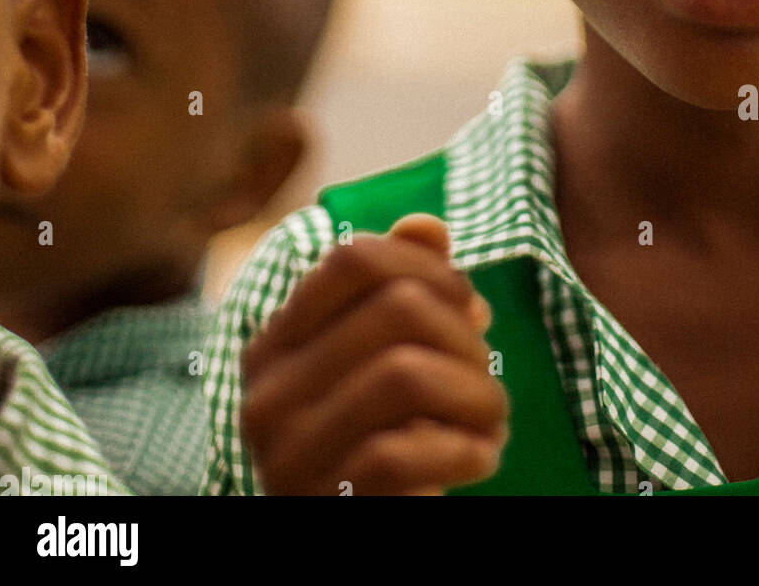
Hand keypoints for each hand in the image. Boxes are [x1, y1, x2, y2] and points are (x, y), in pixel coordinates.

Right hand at [241, 214, 507, 494]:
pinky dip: (462, 449)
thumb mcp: (382, 362)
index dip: (428, 267)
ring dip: (475, 394)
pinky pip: (404, 454)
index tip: (468, 305)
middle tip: (486, 373)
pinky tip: (479, 457)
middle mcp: (267, 392)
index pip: (353, 258)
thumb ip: (399, 290)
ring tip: (491, 417)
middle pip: (395, 307)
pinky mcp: (322, 504)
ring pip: (405, 375)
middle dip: (465, 337)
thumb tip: (427, 227)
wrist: (352, 532)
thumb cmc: (373, 443)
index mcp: (275, 344)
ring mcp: (289, 453)